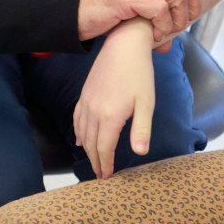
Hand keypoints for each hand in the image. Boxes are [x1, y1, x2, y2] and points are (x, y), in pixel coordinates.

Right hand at [73, 20, 156, 179]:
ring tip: (94, 161)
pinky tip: (80, 140)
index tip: (107, 178)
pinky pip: (77, 119)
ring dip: (87, 150)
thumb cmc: (139, 74)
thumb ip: (141, 130)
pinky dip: (78, 132)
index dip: (105, 164)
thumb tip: (140, 153)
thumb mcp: (146, 104)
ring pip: (82, 133)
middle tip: (100, 175)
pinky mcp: (84, 94)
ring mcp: (86, 102)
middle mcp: (94, 111)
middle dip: (95, 161)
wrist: (123, 45)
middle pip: (91, 144)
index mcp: (109, 116)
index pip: (104, 148)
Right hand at [78, 0, 200, 42]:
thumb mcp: (132, 10)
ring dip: (176, 20)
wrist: (71, 12)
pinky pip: (158, 9)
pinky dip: (161, 26)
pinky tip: (152, 35)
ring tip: (163, 33)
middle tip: (178, 25)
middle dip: (191, 7)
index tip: (186, 16)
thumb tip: (168, 43)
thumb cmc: (101, 11)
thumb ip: (154, 20)